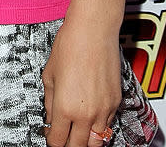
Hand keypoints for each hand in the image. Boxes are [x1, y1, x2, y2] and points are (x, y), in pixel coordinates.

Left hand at [42, 18, 121, 146]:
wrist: (93, 30)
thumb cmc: (70, 45)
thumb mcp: (49, 75)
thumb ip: (49, 102)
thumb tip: (51, 118)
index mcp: (66, 108)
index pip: (58, 141)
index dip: (52, 140)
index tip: (50, 136)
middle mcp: (87, 114)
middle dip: (68, 144)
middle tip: (63, 137)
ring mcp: (104, 110)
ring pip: (97, 141)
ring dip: (86, 140)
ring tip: (77, 132)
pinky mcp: (116, 102)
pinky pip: (108, 124)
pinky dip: (99, 126)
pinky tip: (90, 117)